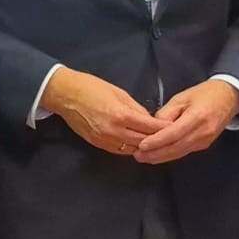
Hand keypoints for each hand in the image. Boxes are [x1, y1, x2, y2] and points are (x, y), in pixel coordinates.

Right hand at [43, 69, 160, 157]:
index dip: (163, 128)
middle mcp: (114, 131)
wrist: (65, 95)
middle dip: (157, 139)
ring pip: (133, 149)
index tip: (173, 127)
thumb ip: (136, 108)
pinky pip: (120, 150)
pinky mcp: (98, 144)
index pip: (149, 127)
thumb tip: (148, 119)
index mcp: (121, 114)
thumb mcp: (118, 92)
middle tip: (167, 136)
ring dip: (144, 145)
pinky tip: (135, 142)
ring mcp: (105, 140)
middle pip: (144, 141)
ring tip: (153, 141)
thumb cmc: (91, 87)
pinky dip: (130, 147)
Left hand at [133, 80, 238, 166]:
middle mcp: (203, 132)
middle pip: (176, 147)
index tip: (142, 145)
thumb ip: (166, 113)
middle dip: (156, 154)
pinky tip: (158, 155)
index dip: (157, 141)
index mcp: (198, 117)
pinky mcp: (204, 145)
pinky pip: (184, 152)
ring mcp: (205, 140)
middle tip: (138, 155)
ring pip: (180, 152)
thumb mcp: (181, 98)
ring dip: (161, 157)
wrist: (227, 98)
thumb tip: (153, 127)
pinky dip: (170, 154)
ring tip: (144, 157)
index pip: (174, 133)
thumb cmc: (204, 94)